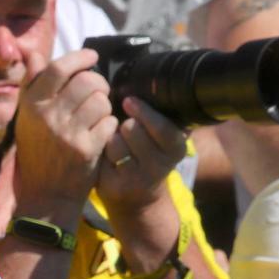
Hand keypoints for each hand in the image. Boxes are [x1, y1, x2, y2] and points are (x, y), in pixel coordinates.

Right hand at [12, 47, 114, 214]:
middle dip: (99, 83)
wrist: (46, 195)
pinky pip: (109, 122)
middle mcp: (48, 117)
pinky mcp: (86, 149)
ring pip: (101, 100)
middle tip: (99, 91)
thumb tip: (35, 53)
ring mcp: (68, 133)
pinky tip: (101, 132)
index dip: (80, 58)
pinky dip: (109, 125)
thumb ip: (32, 85)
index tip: (92, 56)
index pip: (58, 68)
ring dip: (105, 105)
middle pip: (86, 81)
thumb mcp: (26, 118)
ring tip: (98, 114)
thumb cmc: (37, 152)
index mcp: (31, 105)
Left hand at [95, 96, 187, 211]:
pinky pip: (101, 156)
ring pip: (115, 142)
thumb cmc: (147, 154)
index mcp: (176, 148)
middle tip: (124, 125)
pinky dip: (101, 150)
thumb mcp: (161, 137)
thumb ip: (161, 115)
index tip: (129, 100)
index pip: (162, 127)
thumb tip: (151, 81)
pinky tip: (105, 154)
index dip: (144, 112)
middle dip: (124, 123)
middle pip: (133, 130)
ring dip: (111, 137)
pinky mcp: (115, 187)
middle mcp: (160, 166)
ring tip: (116, 141)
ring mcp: (137, 178)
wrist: (136, 197)